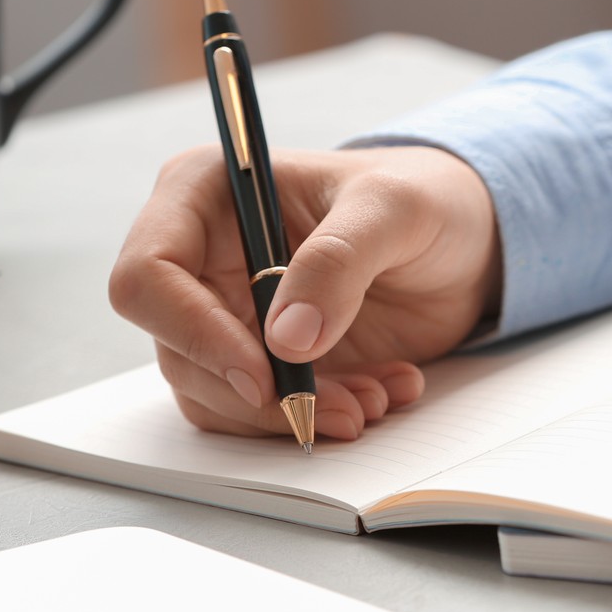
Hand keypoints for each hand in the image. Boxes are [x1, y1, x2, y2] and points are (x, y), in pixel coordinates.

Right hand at [109, 145, 500, 440]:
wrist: (463, 239)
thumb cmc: (422, 198)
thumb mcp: (394, 209)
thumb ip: (339, 261)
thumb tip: (286, 338)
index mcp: (203, 195)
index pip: (148, 277)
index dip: (195, 334)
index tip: (264, 376)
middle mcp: (200, 259)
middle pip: (178, 352)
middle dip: (261, 395)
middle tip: (344, 408)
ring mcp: (228, 314)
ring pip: (215, 395)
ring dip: (295, 414)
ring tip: (375, 398)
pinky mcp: (264, 359)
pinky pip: (261, 412)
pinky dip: (318, 416)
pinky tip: (380, 392)